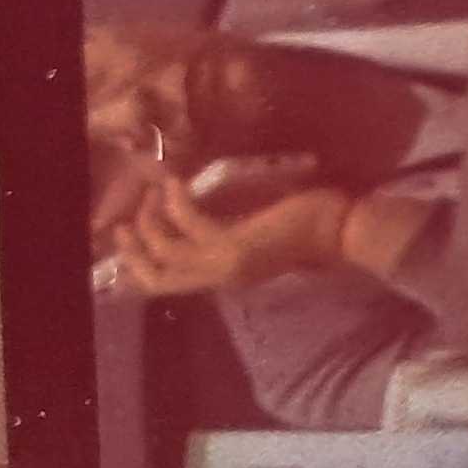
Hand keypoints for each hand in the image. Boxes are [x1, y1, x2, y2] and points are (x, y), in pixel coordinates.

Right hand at [108, 177, 352, 298]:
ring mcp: (225, 262)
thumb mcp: (259, 234)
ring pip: (165, 250)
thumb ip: (230, 233)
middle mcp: (220, 275)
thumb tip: (201, 218)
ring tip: (153, 191)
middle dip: (133, 248)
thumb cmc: (310, 225)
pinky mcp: (234, 243)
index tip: (125, 241)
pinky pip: (189, 223)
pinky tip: (174, 183)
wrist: (344, 230)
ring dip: (150, 219)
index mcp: (225, 276)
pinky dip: (176, 202)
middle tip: (123, 219)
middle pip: (155, 276)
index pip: (168, 284)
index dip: (139, 267)